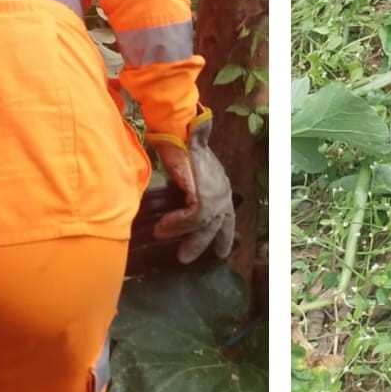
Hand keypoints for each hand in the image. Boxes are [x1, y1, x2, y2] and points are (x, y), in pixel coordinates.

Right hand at [148, 116, 235, 263]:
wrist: (176, 132)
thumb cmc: (180, 146)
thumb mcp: (187, 169)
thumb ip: (187, 182)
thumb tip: (177, 190)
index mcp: (220, 187)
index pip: (227, 216)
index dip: (224, 235)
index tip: (221, 251)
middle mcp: (222, 192)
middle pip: (218, 226)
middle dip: (202, 243)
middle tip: (185, 258)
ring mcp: (216, 194)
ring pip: (203, 225)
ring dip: (182, 234)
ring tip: (162, 234)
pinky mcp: (204, 195)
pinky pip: (192, 219)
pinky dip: (176, 224)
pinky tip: (163, 225)